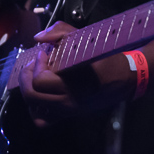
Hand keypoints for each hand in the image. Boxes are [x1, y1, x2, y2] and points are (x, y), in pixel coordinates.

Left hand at [18, 21, 134, 127]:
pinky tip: (41, 94)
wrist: (127, 79)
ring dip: (29, 93)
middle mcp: (68, 102)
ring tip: (34, 79)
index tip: (44, 52)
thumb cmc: (107, 58)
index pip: (40, 81)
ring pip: (35, 111)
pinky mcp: (70, 115)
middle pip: (32, 96)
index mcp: (74, 84)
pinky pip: (44, 120)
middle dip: (26, 77)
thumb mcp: (86, 39)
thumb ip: (60, 32)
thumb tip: (38, 37)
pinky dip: (36, 109)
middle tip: (33, 64)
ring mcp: (68, 111)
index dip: (36, 64)